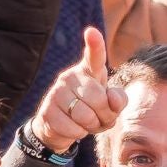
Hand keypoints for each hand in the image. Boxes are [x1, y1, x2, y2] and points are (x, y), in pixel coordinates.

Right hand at [31, 27, 126, 151]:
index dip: (94, 44)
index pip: (94, 56)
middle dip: (104, 115)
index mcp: (89, 71)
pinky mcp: (47, 110)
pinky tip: (73, 128)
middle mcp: (70, 76)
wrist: (61, 128)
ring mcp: (56, 92)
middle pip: (98, 99)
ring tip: (85, 123)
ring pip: (85, 116)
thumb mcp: (110, 106)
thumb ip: (119, 101)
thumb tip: (112, 99)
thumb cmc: (91, 111)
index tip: (92, 32)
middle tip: (99, 117)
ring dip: (91, 126)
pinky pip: (73, 129)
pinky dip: (78, 134)